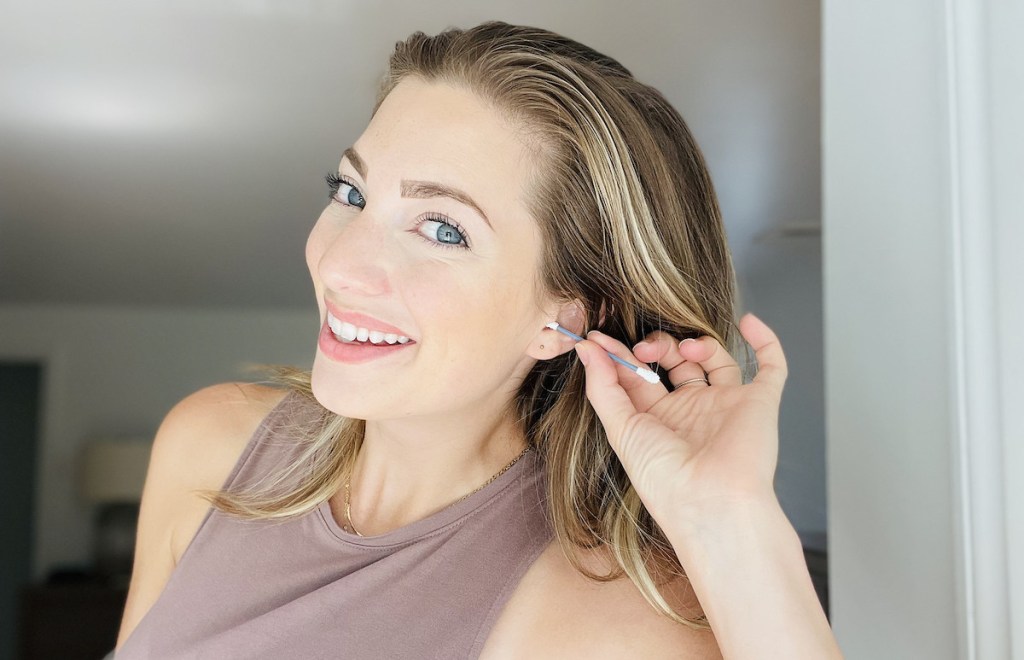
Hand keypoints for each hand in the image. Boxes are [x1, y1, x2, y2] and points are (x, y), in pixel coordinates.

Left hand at [572, 313, 787, 525]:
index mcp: (658, 420)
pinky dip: (765, 341)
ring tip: (686, 350)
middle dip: (658, 346)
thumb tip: (587, 349)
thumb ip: (603, 387)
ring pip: (715, 359)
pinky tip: (749, 322)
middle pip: (675, 362)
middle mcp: (692, 411)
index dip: (621, 354)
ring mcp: (727, 405)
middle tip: (646, 348)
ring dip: (699, 343)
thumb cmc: (664, 477)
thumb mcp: (621, 429)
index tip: (600, 336)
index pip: (639, 376)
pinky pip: (771, 366)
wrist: (711, 501)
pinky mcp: (759, 403)